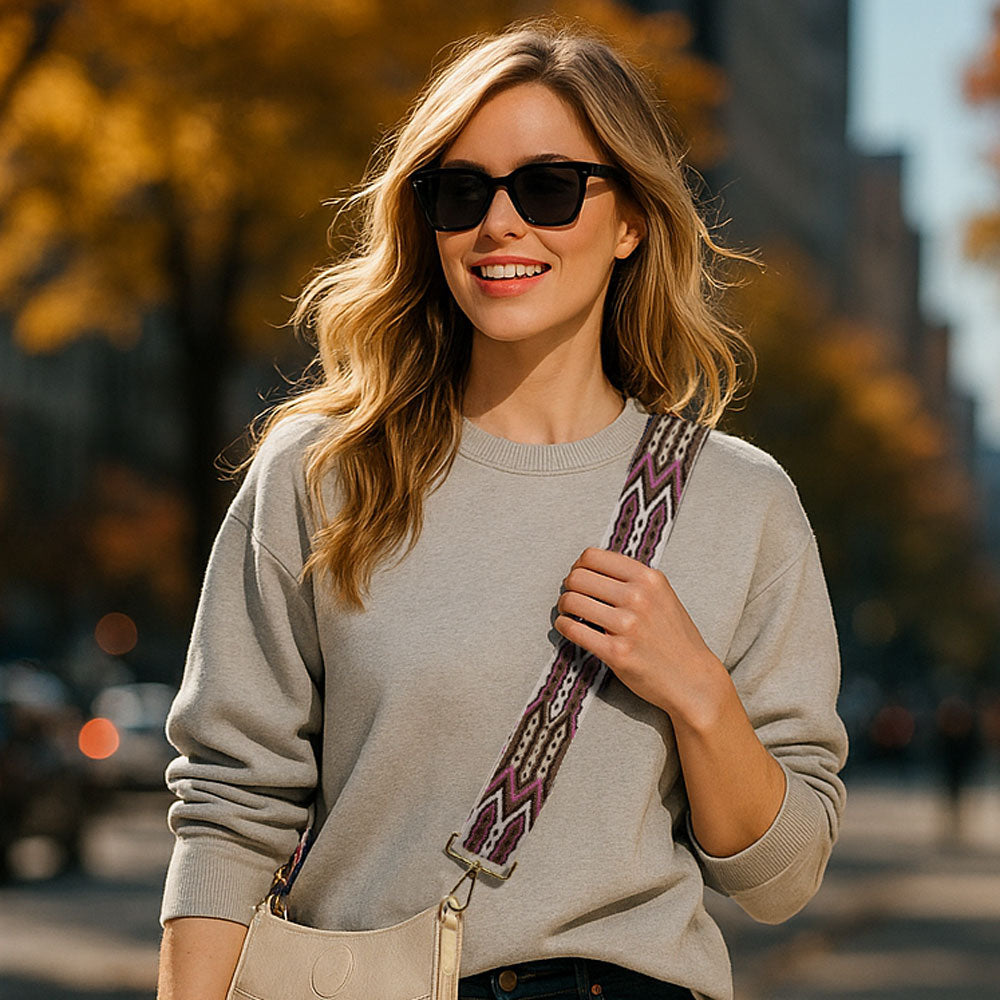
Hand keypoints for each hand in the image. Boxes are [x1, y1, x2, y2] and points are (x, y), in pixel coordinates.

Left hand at [553, 546, 726, 720]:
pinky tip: (569, 628)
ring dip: (564, 607)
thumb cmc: (674, 639)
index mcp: (649, 578)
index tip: (578, 577)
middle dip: (568, 586)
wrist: (692, 679)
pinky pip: (573, 630)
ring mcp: (627, 625)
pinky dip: (563, 627)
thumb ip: (632, 579)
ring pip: (571, 601)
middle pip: (578, 576)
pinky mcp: (616, 652)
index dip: (579, 566)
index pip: (593, 556)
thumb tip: (590, 569)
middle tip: (571, 597)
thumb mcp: (662, 596)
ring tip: (570, 614)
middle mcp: (638, 597)